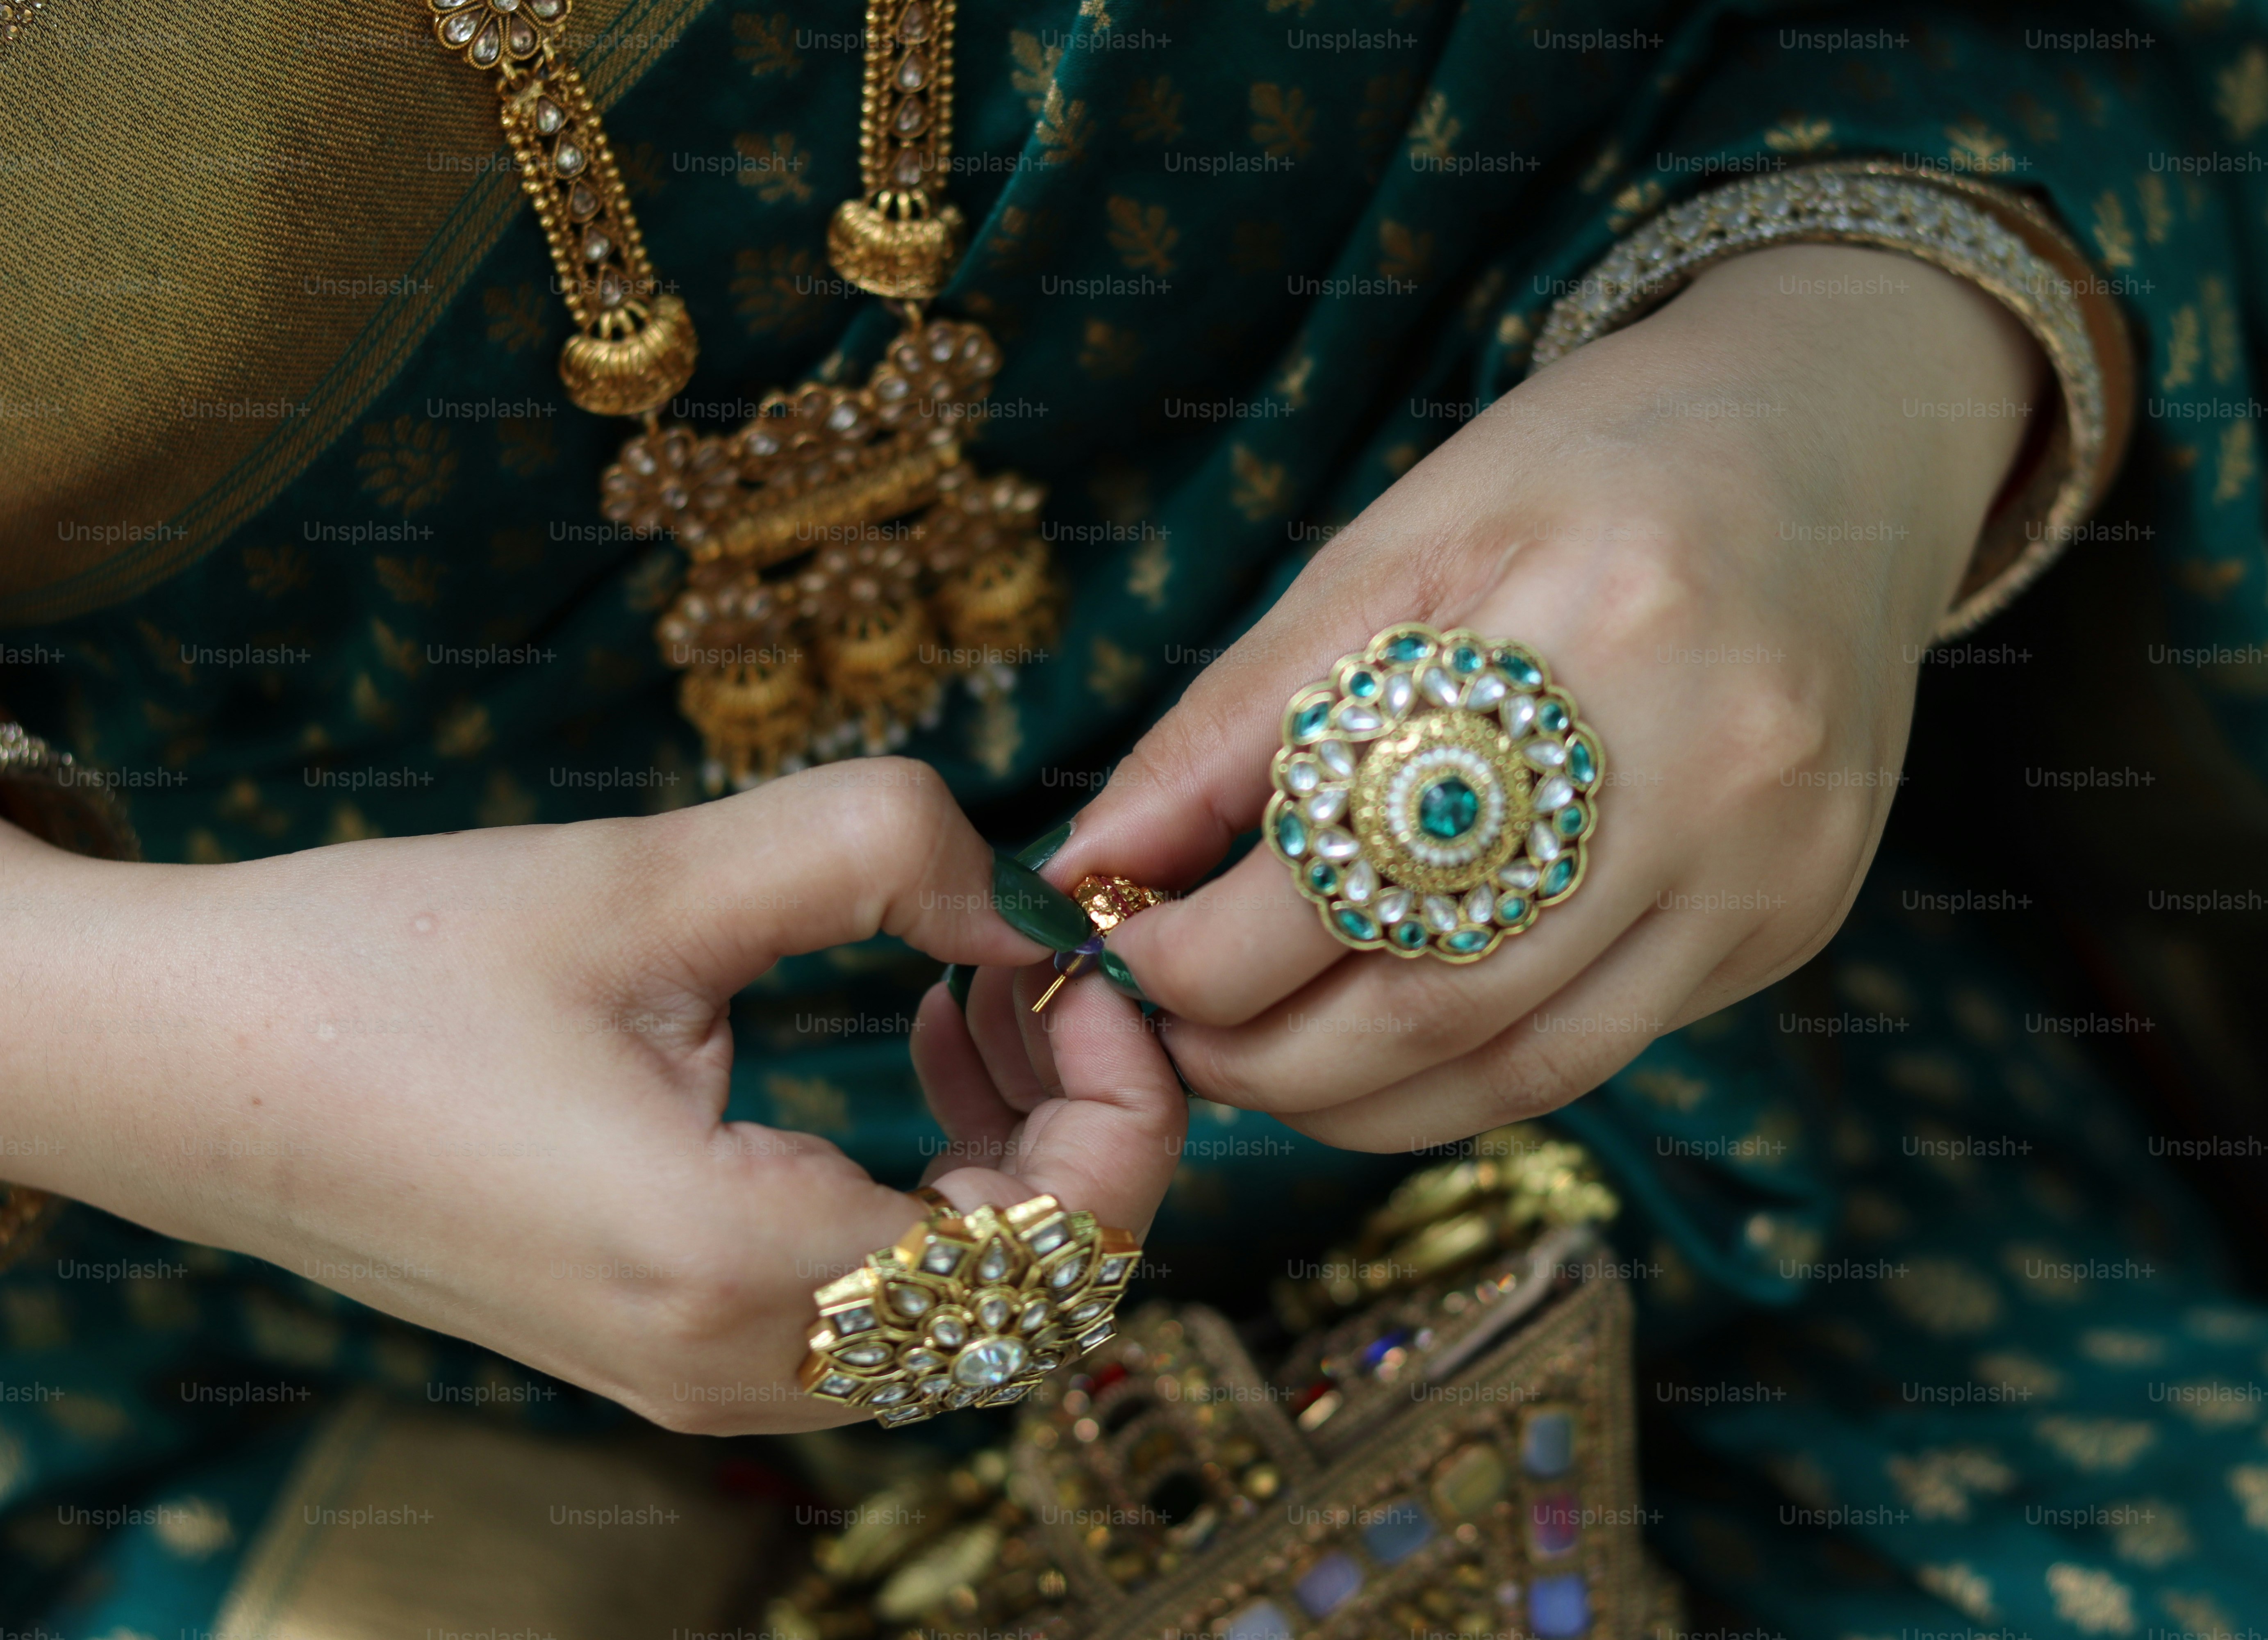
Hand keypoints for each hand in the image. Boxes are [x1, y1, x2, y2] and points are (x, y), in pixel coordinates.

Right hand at [0, 763, 1182, 1432]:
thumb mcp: (652, 875)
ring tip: (967, 998)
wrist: (184, 1062)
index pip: (1054, 1263)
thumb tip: (1024, 891)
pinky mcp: (664, 1343)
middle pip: (1030, 1312)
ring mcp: (694, 1377)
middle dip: (1088, 1143)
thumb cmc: (386, 969)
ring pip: (962, 1322)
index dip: (1129, 1118)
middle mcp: (727, 1367)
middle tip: (1045, 983)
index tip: (1091, 978)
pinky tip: (901, 1055)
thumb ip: (874, 850)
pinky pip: (876, 1312)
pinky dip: (936, 1196)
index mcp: (735, 1267)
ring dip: (1015, 1166)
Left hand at [1037, 244, 2044, 1149]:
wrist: (1834, 450)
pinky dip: (1464, 1076)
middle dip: (1261, 1056)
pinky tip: (1384, 1046)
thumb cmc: (1593, 470)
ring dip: (1354, 1100)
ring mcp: (1771, 867)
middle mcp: (1714, 769)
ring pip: (1521, 1069)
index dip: (1199, 947)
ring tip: (1254, 1066)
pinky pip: (1600, 1052)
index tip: (1112, 954)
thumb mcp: (1398, 541)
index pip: (1345, 861)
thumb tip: (1090, 862)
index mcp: (1599, 628)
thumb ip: (1239, 718)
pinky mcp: (1794, 922)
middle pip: (1434, 998)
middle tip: (1166, 1041)